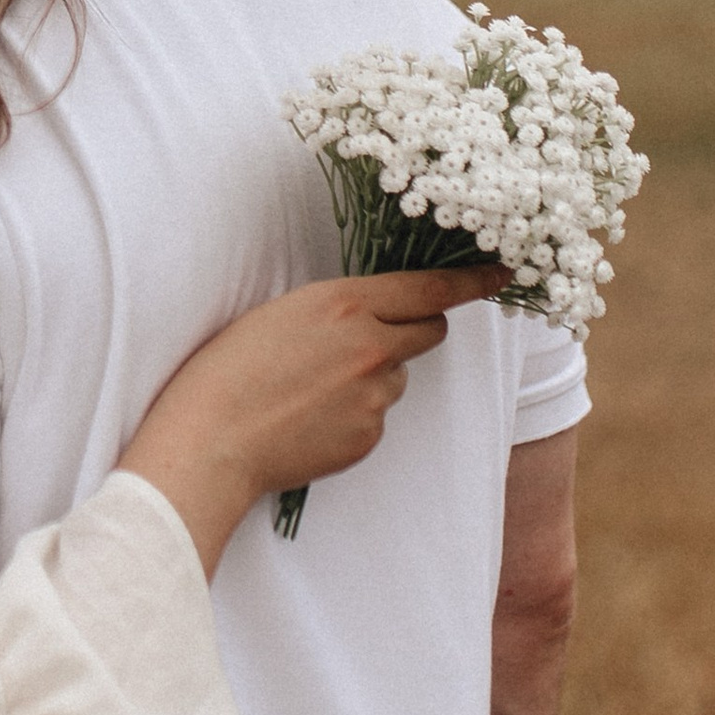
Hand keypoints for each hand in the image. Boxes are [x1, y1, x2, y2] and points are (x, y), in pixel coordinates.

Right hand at [119, 267, 506, 574]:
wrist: (212, 442)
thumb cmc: (228, 369)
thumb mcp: (282, 312)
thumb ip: (339, 309)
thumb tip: (375, 314)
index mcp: (344, 304)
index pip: (430, 287)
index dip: (472, 281)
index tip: (502, 272)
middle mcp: (371, 346)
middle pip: (430, 330)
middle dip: (413, 329)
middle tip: (367, 339)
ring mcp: (374, 396)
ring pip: (398, 376)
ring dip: (373, 376)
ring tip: (312, 389)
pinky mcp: (369, 437)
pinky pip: (378, 416)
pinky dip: (356, 415)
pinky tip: (311, 419)